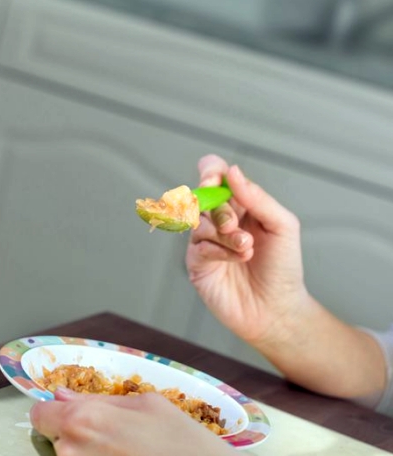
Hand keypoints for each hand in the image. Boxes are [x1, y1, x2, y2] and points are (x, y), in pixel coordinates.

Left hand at [30, 388, 234, 455]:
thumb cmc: (184, 443)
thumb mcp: (146, 404)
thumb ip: (99, 399)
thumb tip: (63, 395)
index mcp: (83, 419)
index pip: (39, 414)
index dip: (54, 412)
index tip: (69, 416)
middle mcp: (73, 450)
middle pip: (54, 439)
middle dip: (73, 436)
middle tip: (109, 439)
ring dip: (86, 454)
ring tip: (123, 452)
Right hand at [186, 154, 306, 345]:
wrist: (277, 308)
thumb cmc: (283, 267)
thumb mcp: (282, 225)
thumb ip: (258, 197)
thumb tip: (232, 172)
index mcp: (238, 203)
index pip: (214, 174)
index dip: (209, 171)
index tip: (214, 180)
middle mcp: (218, 218)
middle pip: (202, 196)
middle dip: (220, 210)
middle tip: (236, 225)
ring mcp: (205, 240)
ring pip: (199, 221)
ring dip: (225, 233)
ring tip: (246, 248)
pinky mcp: (196, 262)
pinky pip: (198, 245)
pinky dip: (219, 250)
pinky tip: (237, 259)